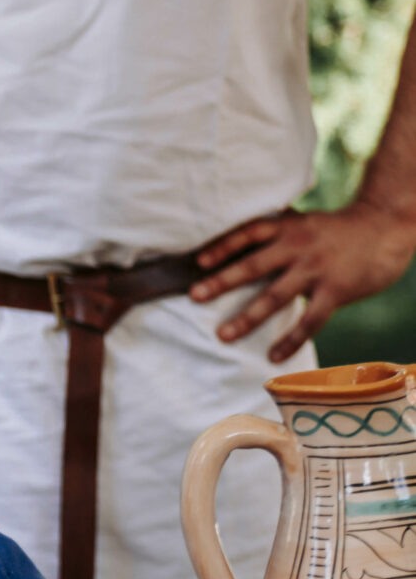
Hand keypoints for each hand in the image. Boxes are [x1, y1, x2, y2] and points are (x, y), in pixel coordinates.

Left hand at [190, 200, 415, 364]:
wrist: (385, 229)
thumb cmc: (337, 230)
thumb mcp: (305, 222)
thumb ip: (278, 232)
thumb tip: (241, 243)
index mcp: (288, 227)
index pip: (249, 233)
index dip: (223, 246)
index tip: (198, 261)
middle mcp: (298, 246)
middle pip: (254, 265)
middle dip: (222, 282)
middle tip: (194, 296)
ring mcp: (316, 270)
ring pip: (275, 296)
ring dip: (247, 317)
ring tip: (223, 335)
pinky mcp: (335, 291)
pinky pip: (309, 320)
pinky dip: (290, 340)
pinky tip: (273, 356)